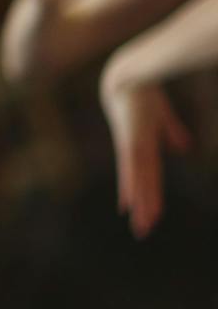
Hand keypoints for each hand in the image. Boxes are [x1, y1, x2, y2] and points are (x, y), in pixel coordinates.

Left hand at [100, 73, 191, 238]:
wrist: (128, 76)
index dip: (147, 197)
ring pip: (137, 182)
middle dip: (143, 209)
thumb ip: (171, 133)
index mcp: (144, 148)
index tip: (144, 216)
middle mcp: (135, 152)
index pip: (148, 178)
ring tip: (140, 224)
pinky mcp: (130, 140)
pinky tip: (127, 201)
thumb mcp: (162, 118)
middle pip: (142, 186)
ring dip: (139, 204)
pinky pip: (131, 168)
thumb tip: (182, 147)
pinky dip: (130, 184)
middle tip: (142, 232)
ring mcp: (132, 147)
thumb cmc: (143, 95)